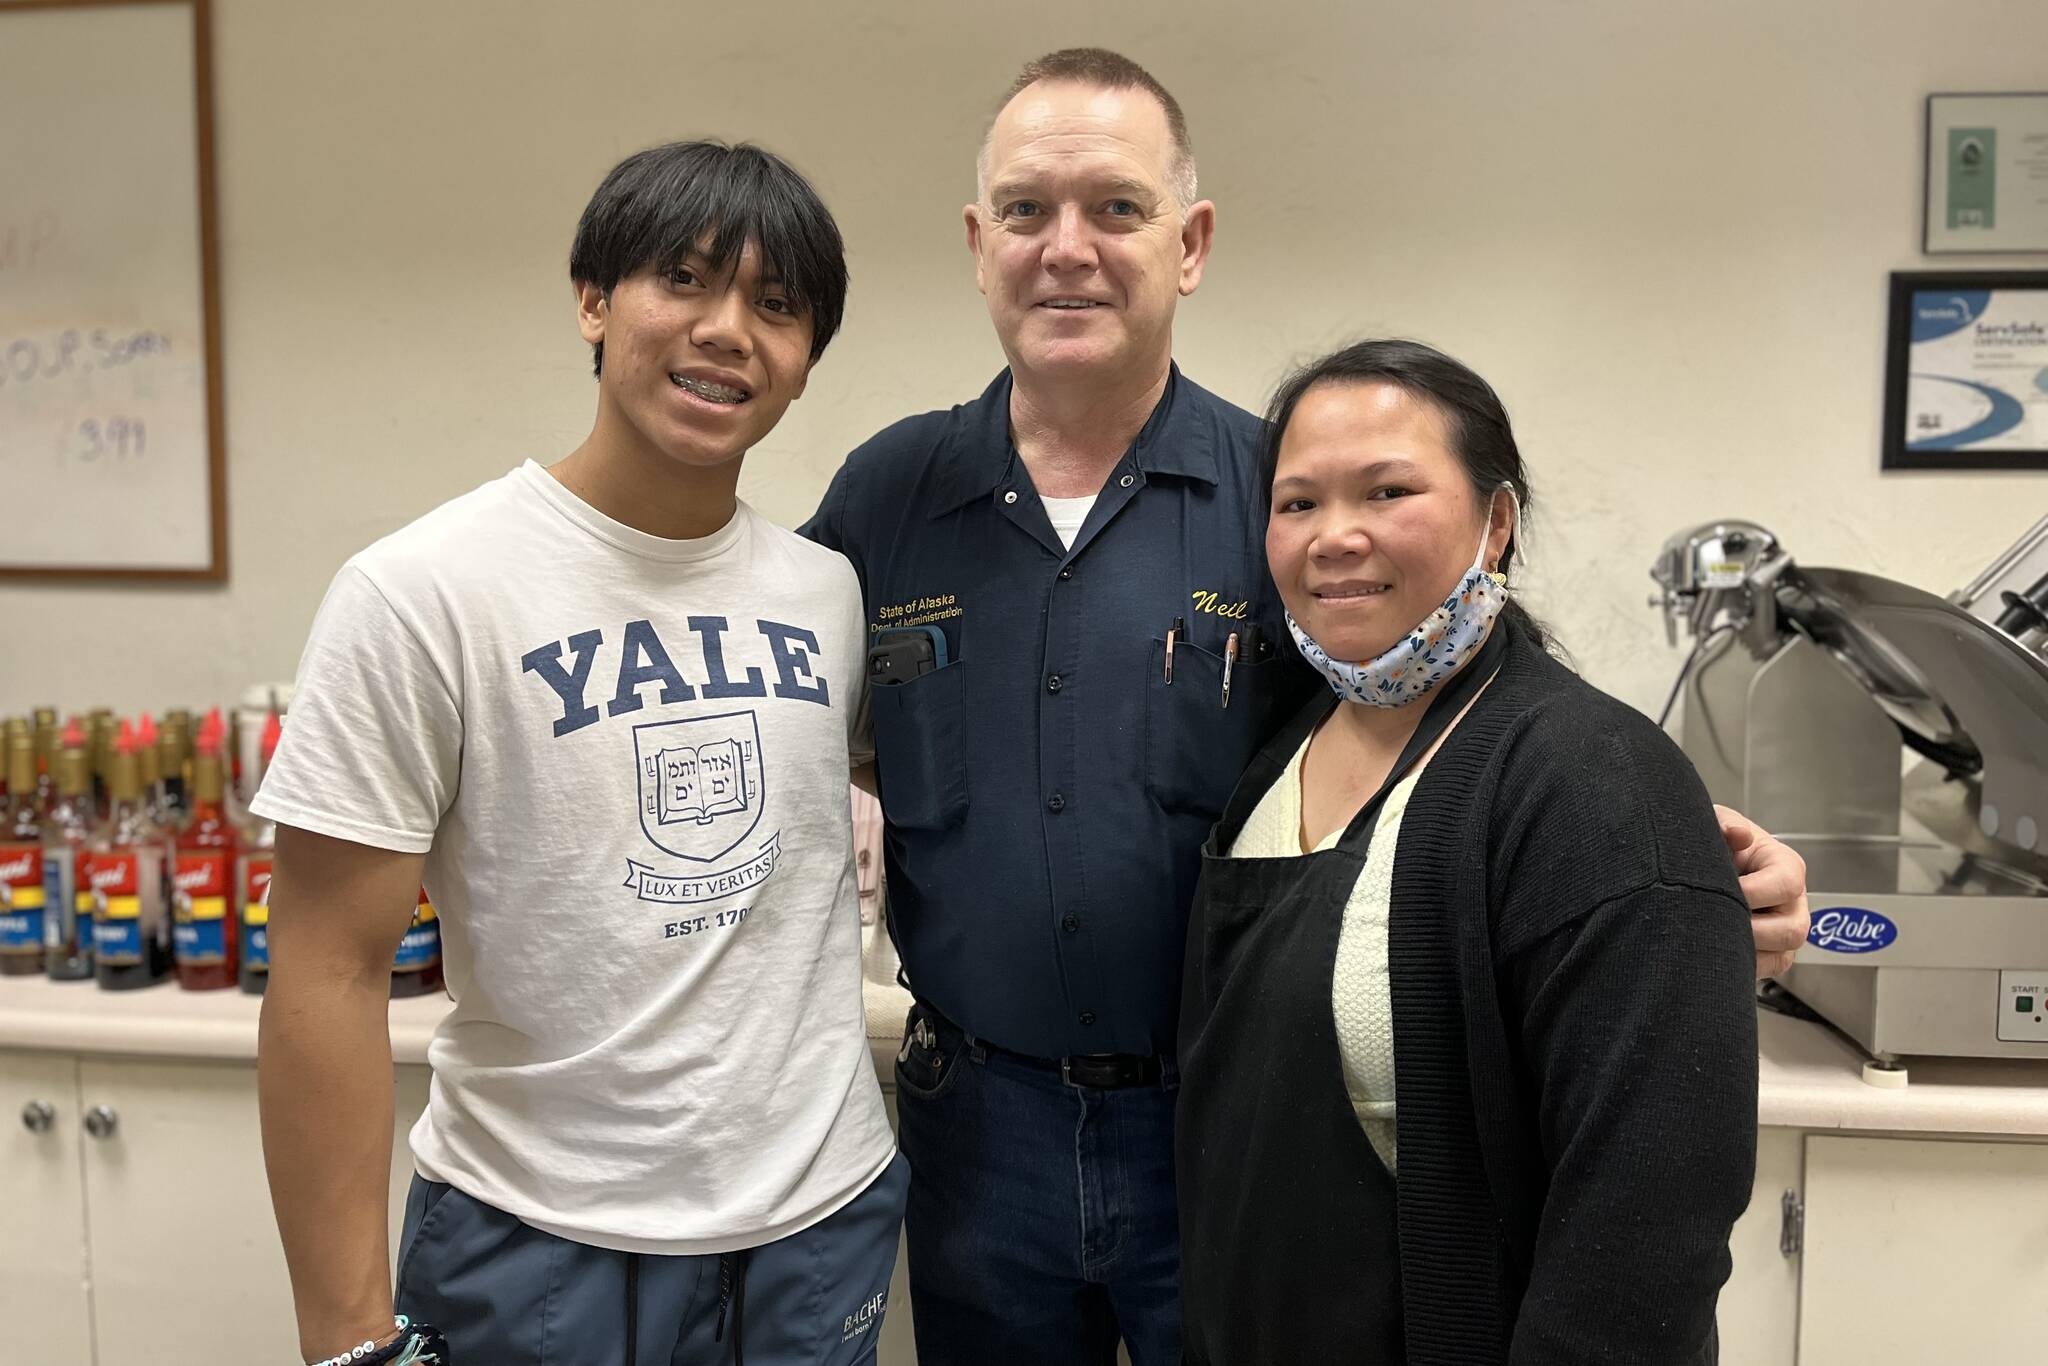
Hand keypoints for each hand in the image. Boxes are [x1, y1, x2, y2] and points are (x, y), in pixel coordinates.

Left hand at [1716, 805, 1809, 977]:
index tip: (1723, 891)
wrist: (1705, 868)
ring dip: (1744, 950)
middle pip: (1793, 930)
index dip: (1754, 892)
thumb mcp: (1717, 825)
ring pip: (1781, 956)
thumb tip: (1738, 834)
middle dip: (1752, 930)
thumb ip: (1725, 826)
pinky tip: (1715, 950)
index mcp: (1785, 867)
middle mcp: (1793, 903)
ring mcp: (1785, 932)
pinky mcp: (1772, 955)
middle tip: (1714, 923)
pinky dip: (1739, 965)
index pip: (1786, 884)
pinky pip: (1764, 971)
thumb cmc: (1718, 845)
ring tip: (1712, 935)